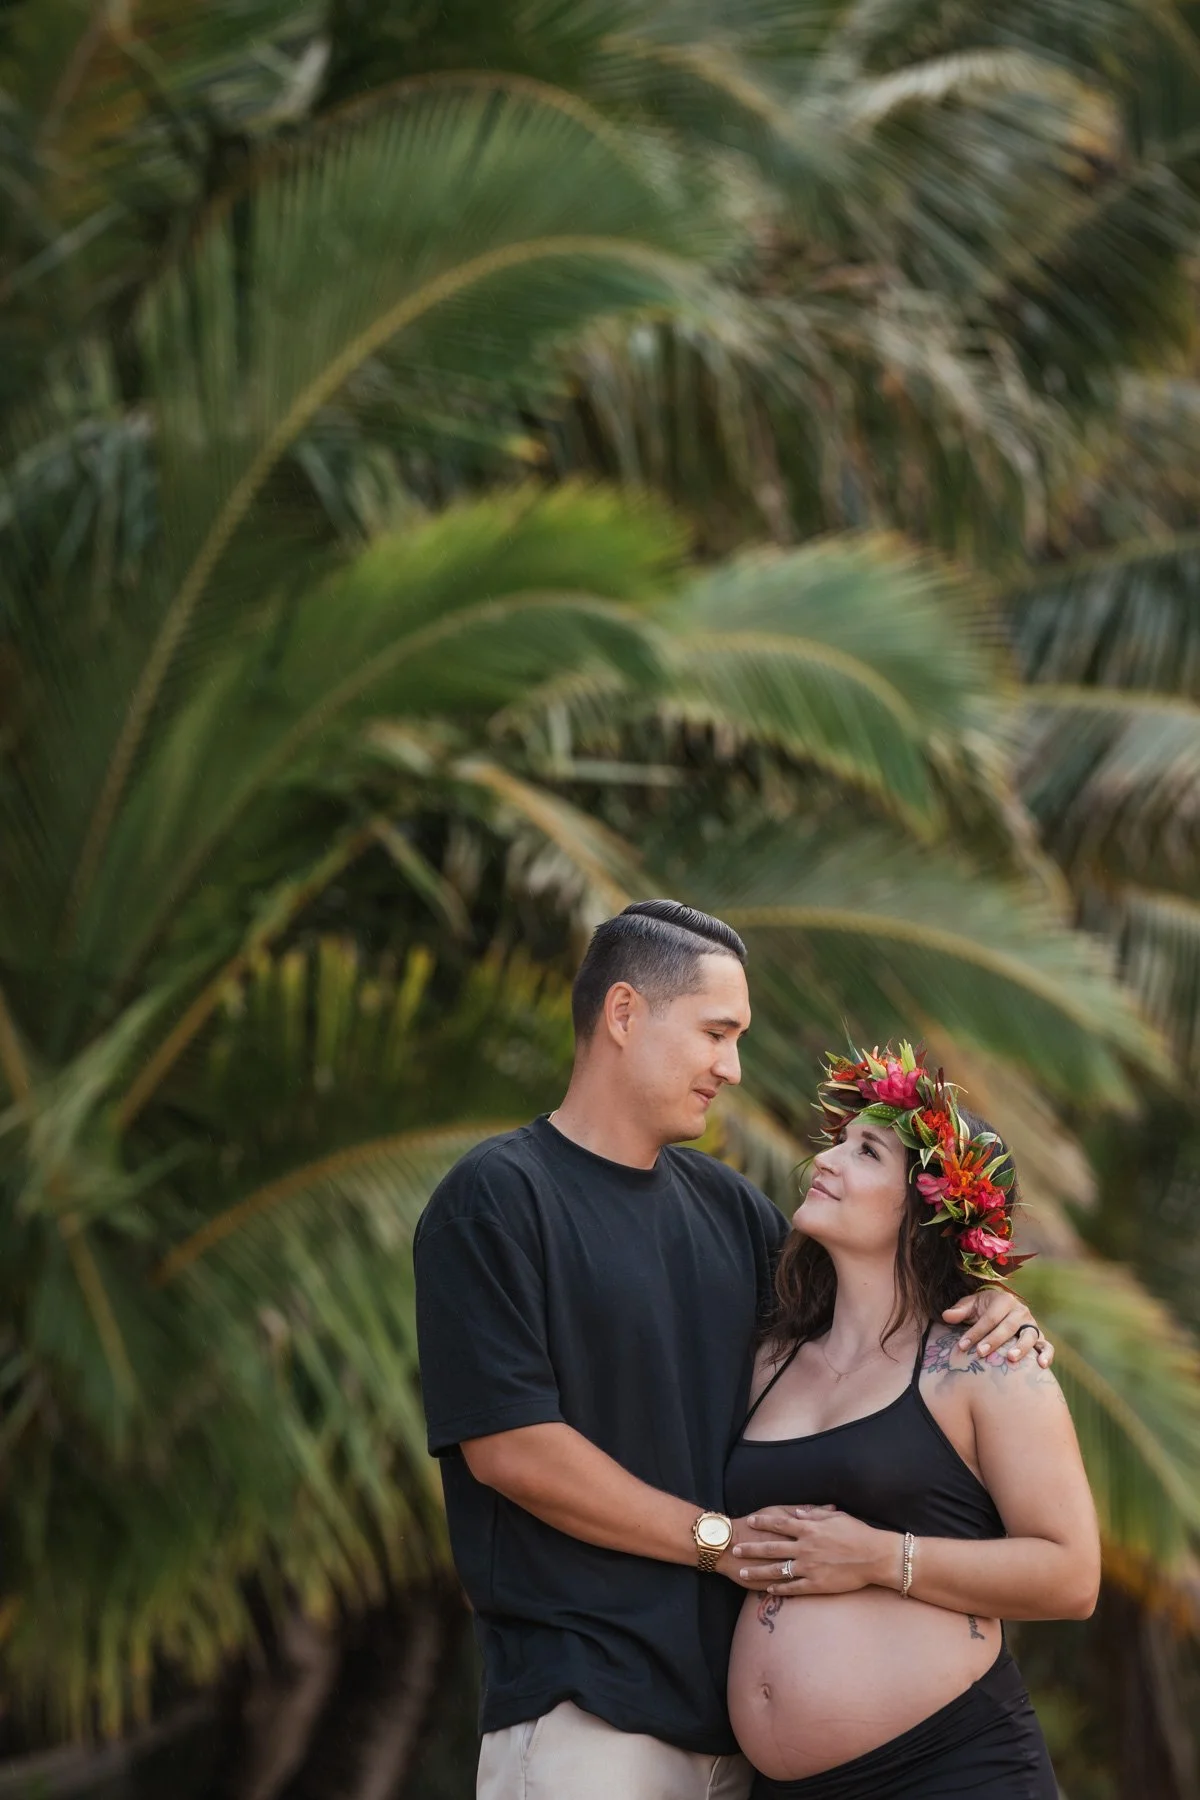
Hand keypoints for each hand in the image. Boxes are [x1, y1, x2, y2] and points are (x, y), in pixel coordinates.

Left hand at [728, 1506, 891, 1595]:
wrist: (874, 1557)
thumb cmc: (858, 1533)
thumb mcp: (835, 1518)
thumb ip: (814, 1514)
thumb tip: (797, 1514)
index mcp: (809, 1529)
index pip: (780, 1524)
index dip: (763, 1522)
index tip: (750, 1521)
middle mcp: (805, 1548)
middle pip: (771, 1548)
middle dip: (751, 1548)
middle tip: (735, 1549)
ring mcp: (809, 1568)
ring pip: (777, 1570)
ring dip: (758, 1571)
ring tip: (743, 1572)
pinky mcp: (816, 1584)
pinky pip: (793, 1588)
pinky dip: (779, 1588)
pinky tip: (768, 1589)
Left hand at [942, 1289, 1052, 1366]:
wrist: (1001, 1312)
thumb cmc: (983, 1310)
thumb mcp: (970, 1306)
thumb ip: (959, 1310)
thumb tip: (946, 1316)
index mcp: (1004, 1300)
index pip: (989, 1317)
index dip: (975, 1331)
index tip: (962, 1346)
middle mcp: (1020, 1311)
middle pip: (1008, 1327)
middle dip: (993, 1340)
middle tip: (980, 1353)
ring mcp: (1032, 1325)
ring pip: (1029, 1336)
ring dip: (1021, 1347)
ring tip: (1010, 1358)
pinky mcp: (1040, 1338)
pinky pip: (1047, 1346)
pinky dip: (1047, 1354)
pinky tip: (1041, 1365)